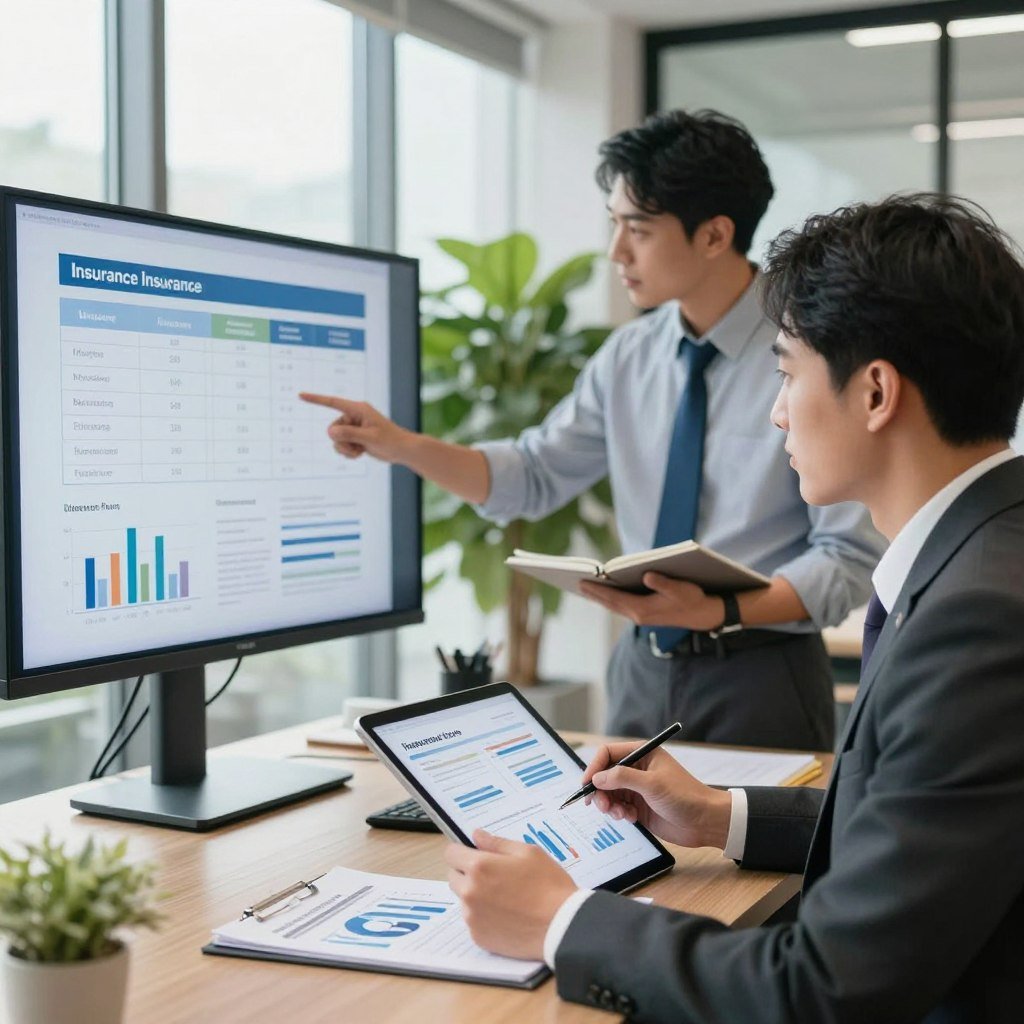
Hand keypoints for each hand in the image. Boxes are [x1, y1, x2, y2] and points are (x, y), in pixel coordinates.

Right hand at [299, 392, 411, 462]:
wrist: (401, 450)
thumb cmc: (390, 440)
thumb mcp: (369, 438)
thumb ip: (350, 434)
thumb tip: (331, 432)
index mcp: (358, 409)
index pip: (333, 403)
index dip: (316, 399)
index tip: (300, 395)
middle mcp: (354, 416)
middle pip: (333, 429)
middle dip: (342, 442)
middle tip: (358, 446)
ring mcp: (354, 427)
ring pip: (336, 440)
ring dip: (346, 449)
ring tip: (360, 450)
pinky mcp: (355, 437)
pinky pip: (342, 446)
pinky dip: (349, 452)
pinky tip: (361, 453)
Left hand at [445, 829, 576, 959]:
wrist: (561, 926)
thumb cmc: (548, 885)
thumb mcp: (528, 852)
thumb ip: (497, 843)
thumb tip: (476, 835)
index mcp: (479, 867)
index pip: (450, 853)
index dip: (462, 851)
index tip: (474, 854)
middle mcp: (470, 892)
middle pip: (454, 877)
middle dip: (468, 873)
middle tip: (494, 876)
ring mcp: (472, 917)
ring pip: (463, 899)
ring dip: (475, 895)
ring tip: (504, 897)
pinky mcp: (479, 937)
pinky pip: (473, 920)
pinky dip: (484, 916)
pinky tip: (506, 915)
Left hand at [578, 572, 725, 631]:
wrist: (702, 615)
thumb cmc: (692, 599)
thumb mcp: (681, 589)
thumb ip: (664, 583)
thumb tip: (647, 575)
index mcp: (642, 609)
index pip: (614, 598)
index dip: (598, 590)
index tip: (582, 582)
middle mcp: (637, 615)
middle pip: (609, 603)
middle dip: (593, 593)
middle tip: (575, 582)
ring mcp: (639, 616)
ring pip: (613, 606)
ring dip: (600, 597)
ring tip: (585, 586)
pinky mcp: (643, 613)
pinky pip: (620, 606)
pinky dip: (610, 599)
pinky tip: (605, 592)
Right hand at [581, 743, 731, 849]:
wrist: (705, 822)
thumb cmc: (685, 796)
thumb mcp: (652, 784)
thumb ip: (622, 778)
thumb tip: (597, 777)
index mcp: (642, 754)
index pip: (608, 753)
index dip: (594, 767)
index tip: (587, 784)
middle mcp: (637, 769)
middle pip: (605, 775)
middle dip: (600, 790)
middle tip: (600, 805)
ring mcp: (637, 788)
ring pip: (609, 793)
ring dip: (609, 804)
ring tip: (620, 814)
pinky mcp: (638, 806)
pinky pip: (618, 807)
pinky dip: (618, 813)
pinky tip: (631, 818)